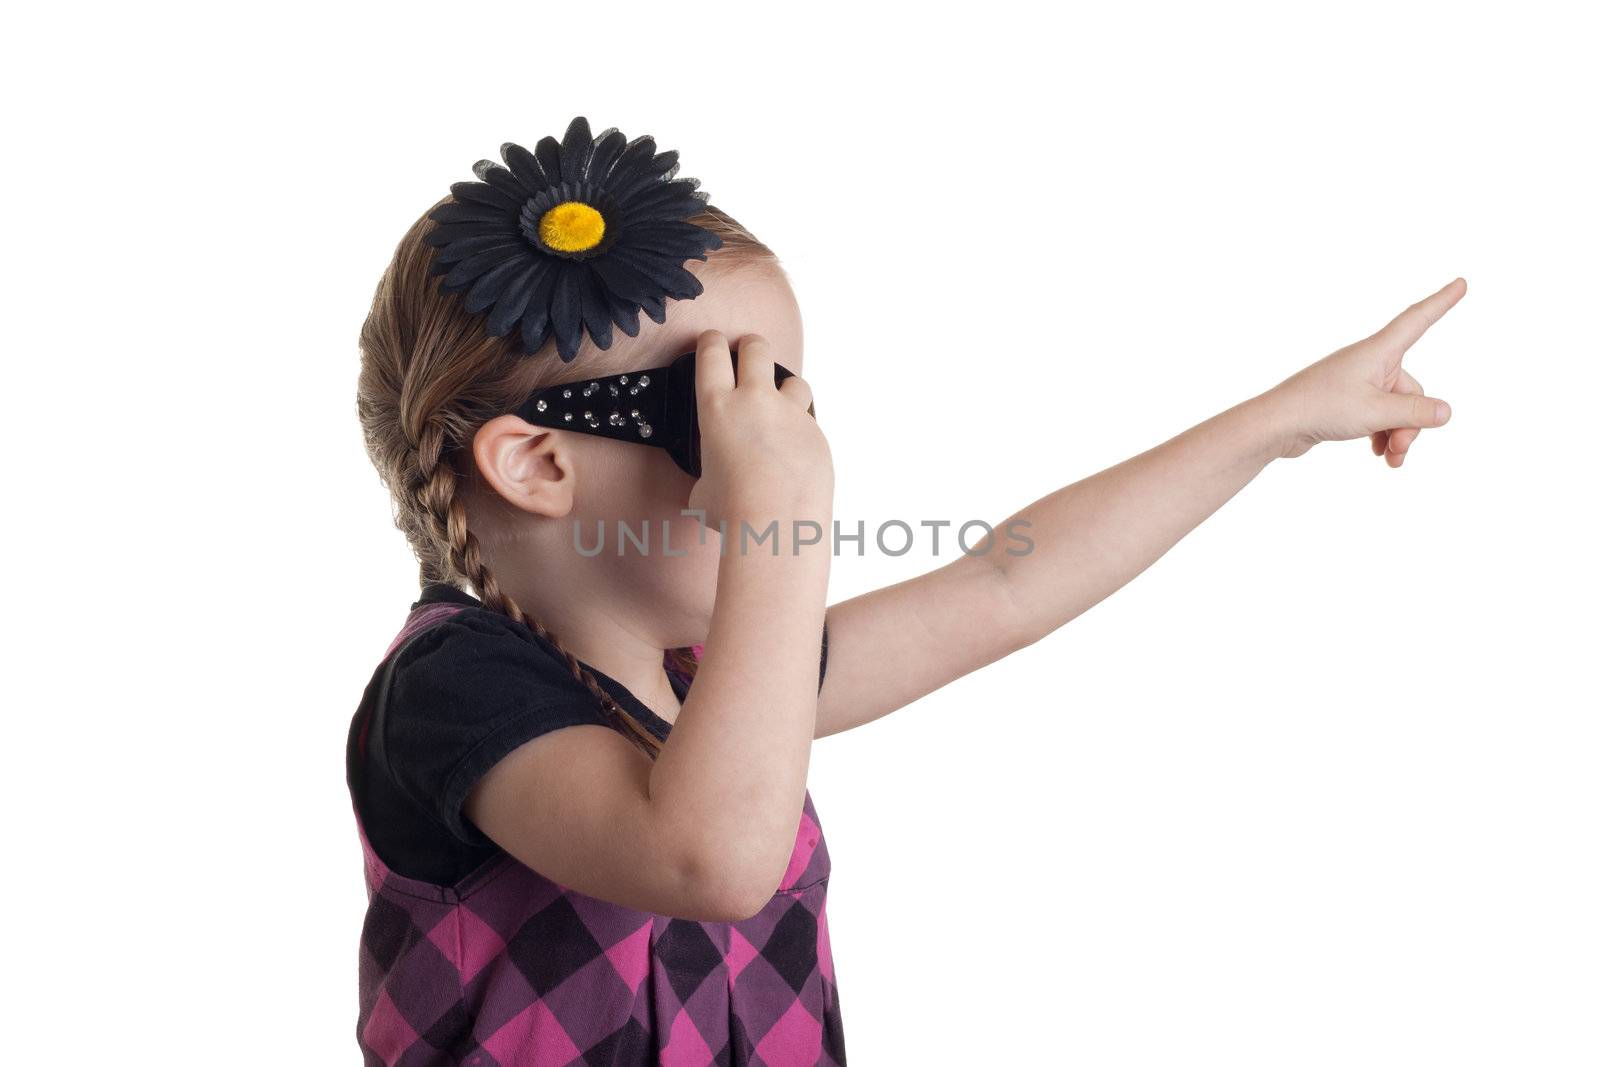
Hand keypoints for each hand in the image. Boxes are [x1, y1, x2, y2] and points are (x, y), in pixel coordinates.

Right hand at [685, 330, 832, 533]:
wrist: (777, 523)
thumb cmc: (734, 511)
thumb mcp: (703, 491)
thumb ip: (707, 477)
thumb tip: (709, 488)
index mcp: (717, 408)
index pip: (712, 352)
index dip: (711, 342)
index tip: (712, 342)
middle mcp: (755, 402)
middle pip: (756, 348)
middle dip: (751, 346)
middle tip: (747, 354)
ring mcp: (790, 414)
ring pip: (793, 380)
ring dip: (784, 387)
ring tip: (778, 406)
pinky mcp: (816, 433)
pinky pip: (809, 422)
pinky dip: (800, 432)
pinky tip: (793, 455)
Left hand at [1263, 278, 1464, 463]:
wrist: (1275, 425)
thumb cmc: (1320, 408)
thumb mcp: (1376, 412)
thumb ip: (1415, 412)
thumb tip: (1446, 412)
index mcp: (1378, 351)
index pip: (1417, 319)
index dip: (1441, 301)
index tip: (1461, 282)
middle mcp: (1369, 362)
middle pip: (1411, 389)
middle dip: (1412, 422)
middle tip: (1399, 450)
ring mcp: (1357, 382)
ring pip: (1396, 408)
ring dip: (1398, 434)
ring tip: (1391, 460)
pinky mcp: (1346, 401)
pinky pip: (1378, 416)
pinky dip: (1382, 434)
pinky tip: (1377, 454)